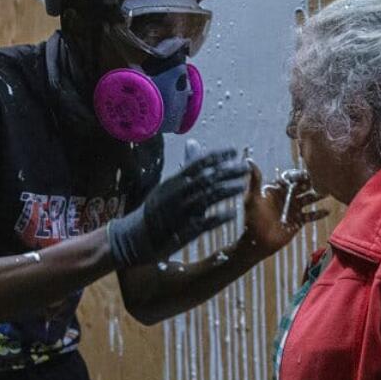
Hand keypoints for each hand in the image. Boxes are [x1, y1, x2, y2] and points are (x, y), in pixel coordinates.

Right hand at [107, 149, 248, 268]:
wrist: (136, 236)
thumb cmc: (156, 209)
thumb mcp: (168, 184)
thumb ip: (185, 166)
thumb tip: (193, 142)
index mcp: (174, 181)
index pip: (198, 164)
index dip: (218, 157)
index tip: (235, 152)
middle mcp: (177, 194)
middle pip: (207, 178)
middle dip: (228, 172)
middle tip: (245, 168)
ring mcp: (180, 212)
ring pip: (207, 198)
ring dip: (227, 191)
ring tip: (242, 186)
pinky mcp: (183, 231)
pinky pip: (204, 223)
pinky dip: (219, 217)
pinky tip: (233, 214)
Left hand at [239, 161, 327, 259]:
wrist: (257, 242)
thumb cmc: (253, 220)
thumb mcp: (252, 198)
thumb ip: (254, 180)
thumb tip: (249, 160)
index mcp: (276, 190)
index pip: (290, 178)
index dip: (299, 174)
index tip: (308, 172)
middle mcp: (286, 197)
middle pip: (302, 186)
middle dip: (312, 182)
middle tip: (324, 178)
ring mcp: (293, 209)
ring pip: (309, 199)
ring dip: (318, 195)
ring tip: (329, 192)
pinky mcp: (298, 221)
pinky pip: (311, 215)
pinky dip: (319, 213)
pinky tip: (328, 210)